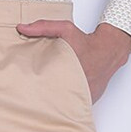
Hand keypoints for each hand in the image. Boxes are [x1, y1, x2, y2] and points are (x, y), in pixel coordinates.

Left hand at [15, 19, 130, 101]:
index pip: (46, 86)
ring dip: (57, 101)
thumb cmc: (86, 42)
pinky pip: (76, 104)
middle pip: (54, 98)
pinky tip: (61, 96)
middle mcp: (76, 85)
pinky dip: (69, 101)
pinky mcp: (89, 98)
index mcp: (67, 70)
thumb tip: (21, 28)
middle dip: (43, 97)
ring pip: (66, 103)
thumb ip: (43, 27)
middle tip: (32, 97)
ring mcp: (84, 94)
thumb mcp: (65, 29)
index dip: (35, 89)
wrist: (109, 50)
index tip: (26, 89)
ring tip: (45, 100)